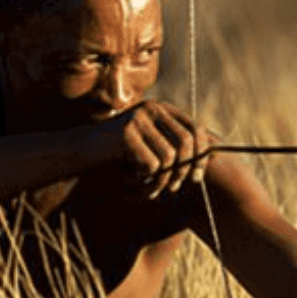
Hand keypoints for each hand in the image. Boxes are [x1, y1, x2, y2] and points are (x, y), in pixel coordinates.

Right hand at [98, 100, 212, 198]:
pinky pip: (150, 165)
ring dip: (161, 180)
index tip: (196, 178)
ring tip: (147, 188)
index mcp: (163, 109)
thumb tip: (217, 154)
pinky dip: (144, 179)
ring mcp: (139, 118)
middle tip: (172, 189)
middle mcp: (153, 108)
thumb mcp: (151, 149)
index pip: (196, 130)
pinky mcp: (126, 133)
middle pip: (186, 144)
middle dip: (183, 171)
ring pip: (169, 158)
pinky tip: (129, 179)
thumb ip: (178, 150)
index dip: (201, 156)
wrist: (80, 151)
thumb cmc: (118, 154)